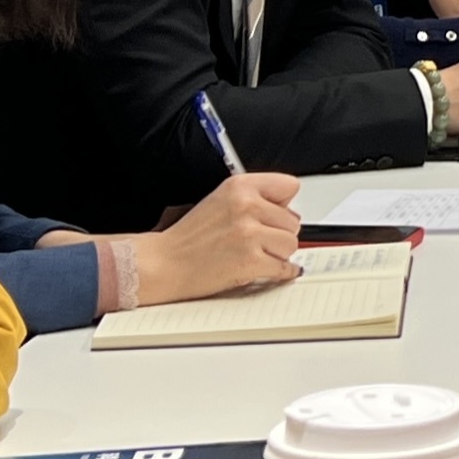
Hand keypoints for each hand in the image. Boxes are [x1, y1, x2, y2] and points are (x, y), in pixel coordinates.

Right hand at [139, 171, 303, 302]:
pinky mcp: (250, 260)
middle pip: (293, 221)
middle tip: (259, 241)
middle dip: (279, 233)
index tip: (277, 214)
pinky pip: (284, 267)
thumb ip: (253, 198)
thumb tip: (288, 209)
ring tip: (256, 254)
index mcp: (239, 186)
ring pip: (291, 244)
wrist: (165, 263)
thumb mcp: (220, 200)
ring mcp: (249, 233)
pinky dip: (280, 272)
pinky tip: (268, 269)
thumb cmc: (189, 236)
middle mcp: (246, 206)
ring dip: (278, 254)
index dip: (284, 204)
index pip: (289, 186)